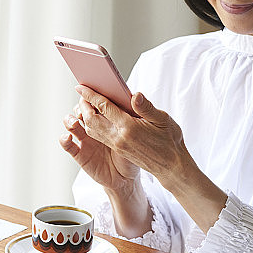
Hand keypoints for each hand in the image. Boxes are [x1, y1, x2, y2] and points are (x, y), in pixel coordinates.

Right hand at [59, 102, 139, 191]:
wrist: (127, 179)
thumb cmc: (135, 154)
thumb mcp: (140, 133)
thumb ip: (139, 114)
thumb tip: (137, 96)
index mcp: (108, 119)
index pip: (97, 103)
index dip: (91, 95)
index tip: (89, 88)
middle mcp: (95, 127)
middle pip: (82, 111)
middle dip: (81, 106)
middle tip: (84, 106)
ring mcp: (85, 140)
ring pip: (72, 124)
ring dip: (70, 120)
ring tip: (75, 122)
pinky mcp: (80, 154)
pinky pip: (68, 145)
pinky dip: (64, 139)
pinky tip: (67, 137)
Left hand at [72, 85, 188, 186]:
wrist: (171, 166)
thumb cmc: (169, 141)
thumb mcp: (163, 120)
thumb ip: (146, 107)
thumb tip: (135, 95)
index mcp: (129, 128)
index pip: (103, 107)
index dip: (90, 95)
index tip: (80, 86)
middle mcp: (119, 137)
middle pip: (91, 120)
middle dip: (83, 106)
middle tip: (83, 93)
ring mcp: (117, 145)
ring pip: (92, 129)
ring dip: (85, 116)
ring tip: (87, 103)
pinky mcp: (118, 149)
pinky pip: (99, 136)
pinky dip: (92, 125)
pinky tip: (96, 117)